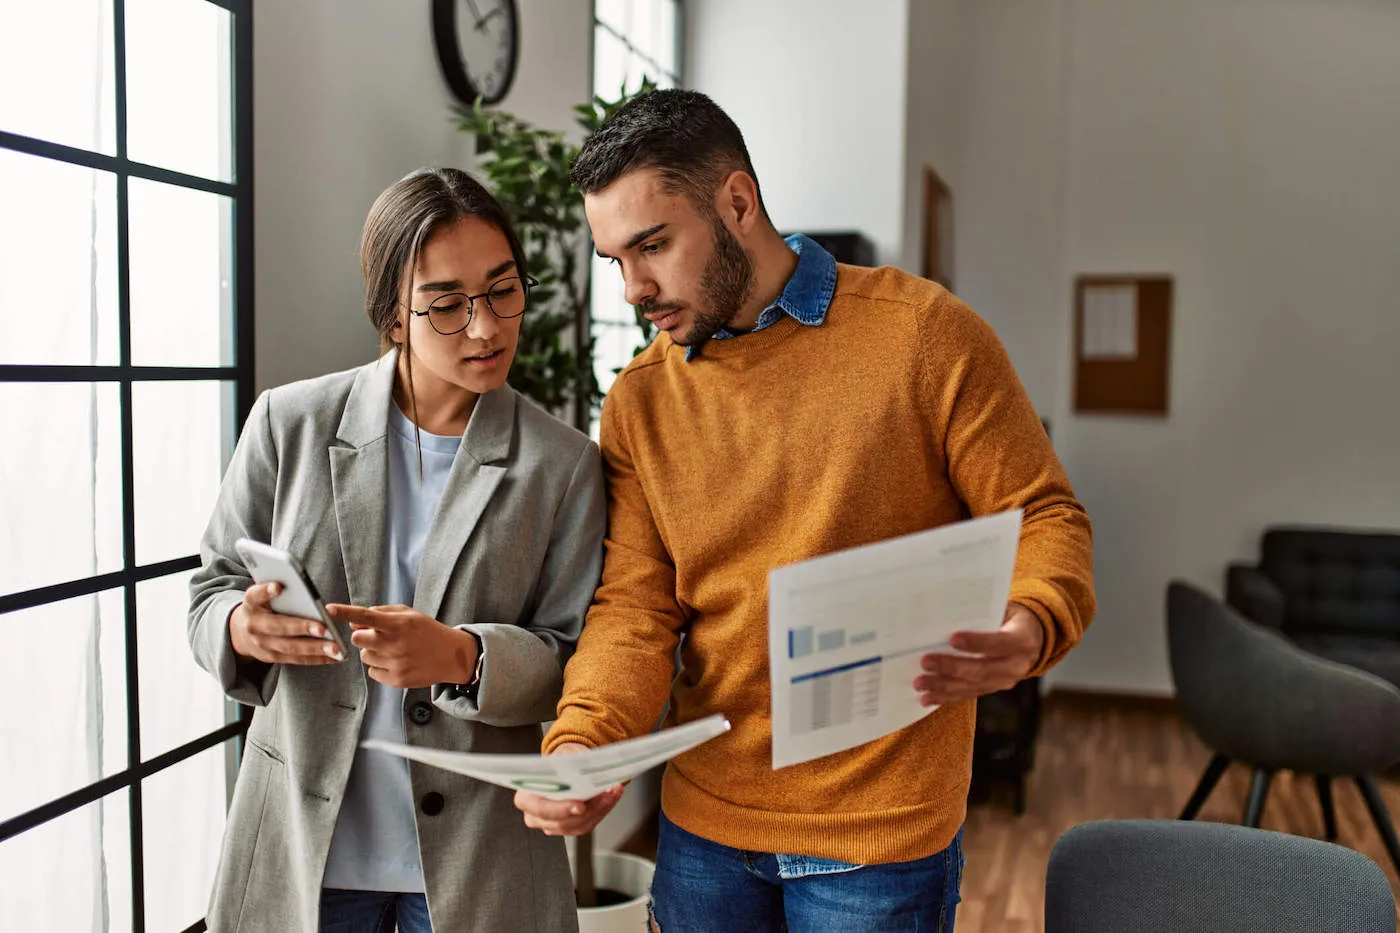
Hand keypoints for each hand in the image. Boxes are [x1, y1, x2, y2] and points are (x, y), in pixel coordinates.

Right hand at [229, 582, 344, 664]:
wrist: (242, 631)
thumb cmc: (264, 605)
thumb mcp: (264, 595)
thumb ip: (280, 591)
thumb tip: (307, 590)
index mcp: (251, 603)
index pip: (255, 595)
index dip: (266, 591)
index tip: (279, 587)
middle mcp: (253, 625)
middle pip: (279, 626)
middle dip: (302, 628)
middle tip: (323, 629)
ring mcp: (261, 644)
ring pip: (290, 647)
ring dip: (315, 648)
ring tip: (336, 648)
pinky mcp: (271, 657)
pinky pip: (296, 659)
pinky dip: (317, 658)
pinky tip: (334, 656)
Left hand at [328, 604, 477, 688]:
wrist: (451, 656)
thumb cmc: (427, 631)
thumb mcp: (409, 614)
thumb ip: (381, 613)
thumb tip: (354, 621)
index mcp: (398, 624)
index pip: (365, 616)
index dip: (345, 612)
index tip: (328, 609)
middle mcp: (395, 643)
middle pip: (357, 639)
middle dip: (363, 636)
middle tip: (378, 636)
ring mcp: (395, 663)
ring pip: (364, 656)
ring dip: (373, 652)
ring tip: (394, 650)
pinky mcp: (396, 680)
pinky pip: (372, 671)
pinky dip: (380, 666)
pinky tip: (396, 662)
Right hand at [514, 743, 624, 835]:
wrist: (568, 765)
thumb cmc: (561, 760)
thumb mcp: (562, 754)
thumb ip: (566, 759)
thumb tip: (577, 764)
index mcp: (526, 796)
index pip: (538, 808)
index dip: (559, 809)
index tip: (580, 805)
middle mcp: (535, 815)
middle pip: (561, 822)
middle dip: (588, 810)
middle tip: (605, 795)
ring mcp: (552, 825)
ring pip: (578, 825)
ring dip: (599, 808)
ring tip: (612, 792)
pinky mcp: (569, 827)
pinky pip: (587, 825)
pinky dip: (602, 810)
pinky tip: (611, 797)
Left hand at [914, 603, 1044, 705]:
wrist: (1032, 637)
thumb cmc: (1010, 617)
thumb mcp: (1004, 609)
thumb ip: (983, 613)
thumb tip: (948, 612)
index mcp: (1022, 639)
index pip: (999, 642)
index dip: (977, 642)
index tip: (952, 639)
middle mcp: (1017, 665)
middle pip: (982, 669)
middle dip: (951, 667)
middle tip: (925, 662)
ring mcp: (1005, 680)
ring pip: (972, 685)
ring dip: (944, 686)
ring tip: (920, 683)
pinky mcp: (993, 688)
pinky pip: (968, 694)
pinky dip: (946, 697)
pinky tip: (928, 698)